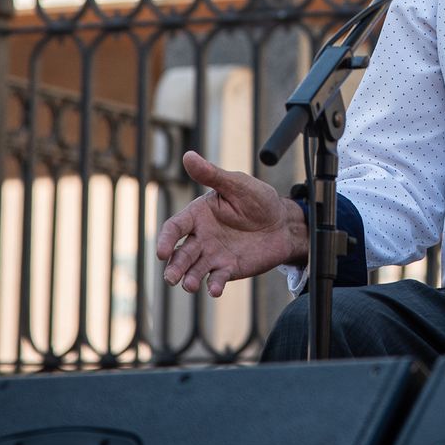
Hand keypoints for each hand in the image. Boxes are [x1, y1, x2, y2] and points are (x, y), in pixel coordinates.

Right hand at [155, 151, 306, 296]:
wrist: (283, 223)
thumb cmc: (259, 199)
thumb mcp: (237, 184)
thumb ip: (212, 175)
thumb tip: (188, 155)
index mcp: (198, 215)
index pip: (174, 228)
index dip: (165, 239)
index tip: (161, 251)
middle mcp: (201, 237)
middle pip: (180, 254)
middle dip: (174, 266)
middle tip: (171, 277)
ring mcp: (213, 255)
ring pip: (194, 269)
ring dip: (189, 278)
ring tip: (189, 285)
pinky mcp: (228, 269)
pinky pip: (217, 279)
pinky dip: (214, 285)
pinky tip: (215, 289)